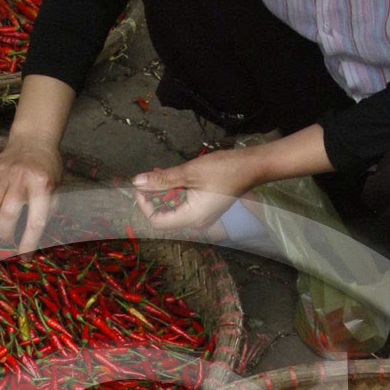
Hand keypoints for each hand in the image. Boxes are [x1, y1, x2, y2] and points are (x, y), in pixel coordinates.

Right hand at [0, 134, 62, 252]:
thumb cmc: (47, 170)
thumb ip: (46, 212)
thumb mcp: (56, 190)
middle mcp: (21, 177)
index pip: (35, 220)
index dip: (28, 242)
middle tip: (9, 238)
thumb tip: (32, 239)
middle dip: (6, 233)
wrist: (33, 141)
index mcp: (43, 184)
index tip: (24, 256)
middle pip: (8, 213)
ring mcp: (3, 172)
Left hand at [132, 146, 266, 235]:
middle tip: (149, 176)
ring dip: (164, 192)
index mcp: (192, 217)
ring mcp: (202, 216)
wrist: (252, 167)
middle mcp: (196, 222)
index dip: (144, 205)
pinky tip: (173, 176)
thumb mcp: (189, 172)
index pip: (157, 221)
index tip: (140, 185)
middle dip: (154, 196)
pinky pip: (184, 204)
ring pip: (173, 209)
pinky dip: (176, 192)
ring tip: (160, 172)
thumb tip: (137, 182)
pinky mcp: (206, 208)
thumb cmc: (223, 169)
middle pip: (164, 216)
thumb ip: (162, 179)